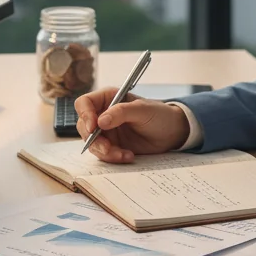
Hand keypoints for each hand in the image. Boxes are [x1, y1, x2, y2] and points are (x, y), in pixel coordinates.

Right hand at [74, 88, 190, 163]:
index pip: (85, 103)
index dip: (85, 114)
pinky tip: (129, 156)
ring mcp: (106, 131)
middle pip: (84, 126)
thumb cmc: (159, 115)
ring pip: (92, 143)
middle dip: (94, 140)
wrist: (171, 133)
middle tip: (108, 148)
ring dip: (105, 152)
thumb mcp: (143, 110)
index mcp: (108, 98)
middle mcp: (103, 114)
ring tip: (124, 154)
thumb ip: (122, 112)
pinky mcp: (112, 145)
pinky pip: (104, 154)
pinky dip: (113, 157)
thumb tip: (100, 121)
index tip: (93, 128)